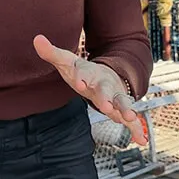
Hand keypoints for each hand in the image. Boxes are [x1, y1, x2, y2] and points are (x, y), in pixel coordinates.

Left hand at [33, 35, 147, 145]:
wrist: (105, 74)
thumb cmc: (82, 71)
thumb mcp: (66, 62)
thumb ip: (51, 53)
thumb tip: (36, 39)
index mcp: (89, 72)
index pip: (84, 73)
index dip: (81, 77)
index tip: (78, 83)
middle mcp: (104, 83)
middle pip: (105, 89)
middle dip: (105, 98)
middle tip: (105, 107)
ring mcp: (115, 95)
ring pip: (122, 102)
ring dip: (127, 109)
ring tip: (131, 117)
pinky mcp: (121, 108)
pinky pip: (130, 120)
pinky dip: (137, 129)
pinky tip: (142, 140)